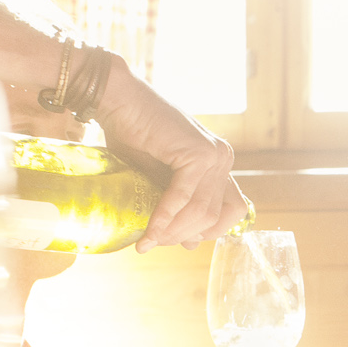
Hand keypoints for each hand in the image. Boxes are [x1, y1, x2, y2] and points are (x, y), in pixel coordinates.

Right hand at [96, 59, 250, 250]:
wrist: (119, 102)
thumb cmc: (133, 136)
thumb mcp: (161, 178)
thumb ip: (179, 205)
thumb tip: (191, 244)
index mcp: (219, 164)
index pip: (228, 213)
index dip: (204, 233)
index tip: (172, 241)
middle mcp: (223, 159)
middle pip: (216, 217)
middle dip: (185, 236)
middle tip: (156, 242)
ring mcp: (215, 155)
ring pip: (202, 212)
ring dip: (173, 232)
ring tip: (149, 240)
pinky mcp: (199, 154)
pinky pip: (183, 198)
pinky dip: (165, 218)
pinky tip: (149, 233)